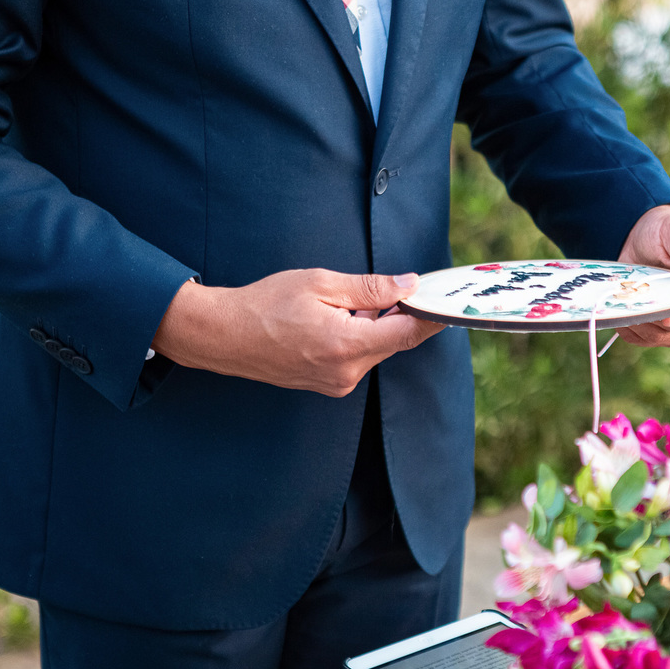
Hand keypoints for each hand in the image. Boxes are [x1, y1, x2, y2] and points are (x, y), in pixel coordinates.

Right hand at [151, 268, 444, 396]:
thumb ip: (370, 288)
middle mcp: (346, 372)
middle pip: (394, 341)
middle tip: (393, 287)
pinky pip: (359, 358)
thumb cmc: (265, 304)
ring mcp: (337, 383)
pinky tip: (337, 320)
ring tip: (344, 305)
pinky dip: (359, 338)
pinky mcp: (329, 385)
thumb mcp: (321, 283)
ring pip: (376, 349)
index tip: (446, 301)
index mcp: (346, 345)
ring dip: (374, 326)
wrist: (223, 336)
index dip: (431, 315)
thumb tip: (409, 285)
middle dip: (398, 315)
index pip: (408, 333)